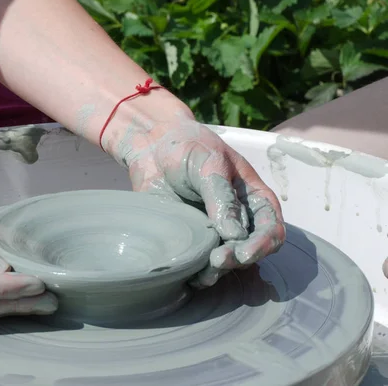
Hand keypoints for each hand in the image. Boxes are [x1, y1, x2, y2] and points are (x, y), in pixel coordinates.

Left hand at [104, 111, 285, 286]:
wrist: (153, 147)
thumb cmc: (188, 147)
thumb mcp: (209, 163)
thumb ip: (221, 197)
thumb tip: (234, 235)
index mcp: (253, 197)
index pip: (271, 228)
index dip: (262, 244)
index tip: (243, 253)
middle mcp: (238, 218)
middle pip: (249, 249)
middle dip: (237, 259)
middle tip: (217, 260)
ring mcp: (214, 230)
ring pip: (226, 261)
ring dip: (218, 271)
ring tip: (203, 274)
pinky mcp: (191, 238)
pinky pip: (199, 262)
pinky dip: (197, 272)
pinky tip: (189, 276)